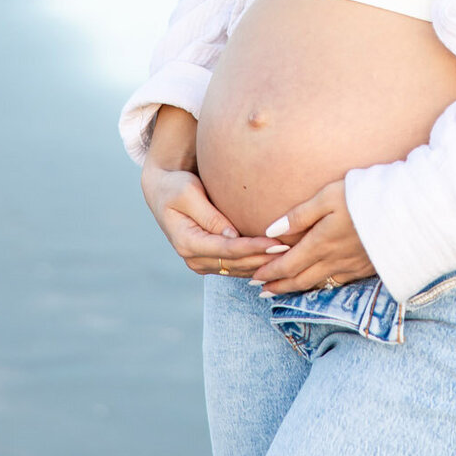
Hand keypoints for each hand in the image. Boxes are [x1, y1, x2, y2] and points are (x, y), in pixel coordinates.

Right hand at [141, 160, 278, 277]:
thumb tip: (232, 235)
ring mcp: (202, 262)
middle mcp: (193, 258)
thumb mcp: (188, 194)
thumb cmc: (175, 186)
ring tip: (290, 255)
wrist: (162, 191)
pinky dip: (256, 263)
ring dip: (263, 264)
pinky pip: (236, 266)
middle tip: (292, 251)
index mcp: (186, 242)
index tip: (277, 243)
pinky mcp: (211, 260)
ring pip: (238, 269)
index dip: (253, 248)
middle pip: (236, 263)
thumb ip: (209, 215)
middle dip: (264, 259)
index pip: (227, 249)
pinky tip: (276, 258)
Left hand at [252, 180, 374, 294]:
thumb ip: (300, 215)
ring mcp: (351, 267)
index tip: (255, 277)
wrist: (406, 211)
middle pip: (299, 279)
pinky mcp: (366, 268)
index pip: (288, 264)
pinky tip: (319, 284)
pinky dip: (321, 287)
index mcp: (320, 243)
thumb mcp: (328, 196)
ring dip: (296, 289)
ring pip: (317, 284)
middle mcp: (333, 260)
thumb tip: (271, 231)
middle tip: (262, 291)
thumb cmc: (365, 196)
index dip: (270, 272)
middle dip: (278, 286)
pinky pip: (338, 283)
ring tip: (283, 291)